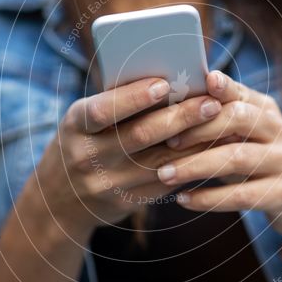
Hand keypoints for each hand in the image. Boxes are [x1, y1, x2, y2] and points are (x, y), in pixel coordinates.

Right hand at [27, 77, 221, 239]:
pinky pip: (167, 181)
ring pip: (160, 161)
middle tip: (211, 102)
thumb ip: (117, 103)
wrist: (60, 200)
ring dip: (194, 142)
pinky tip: (212, 149)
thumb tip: (170, 79)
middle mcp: (89, 156)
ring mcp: (108, 183)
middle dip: (180, 117)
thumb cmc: (83, 142)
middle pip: (140, 135)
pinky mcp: (128, 201)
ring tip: (221, 124)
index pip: (103, 110)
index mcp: (76, 125)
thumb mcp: (85, 121)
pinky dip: (191, 163)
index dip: (134, 97)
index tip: (165, 83)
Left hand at [155, 71, 281, 234]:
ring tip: (165, 174)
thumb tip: (170, 108)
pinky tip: (184, 200)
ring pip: (236, 157)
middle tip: (165, 141)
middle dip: (197, 129)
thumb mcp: (249, 136)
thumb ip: (221, 121)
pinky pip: (242, 194)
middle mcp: (278, 130)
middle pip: (237, 119)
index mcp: (266, 110)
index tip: (179, 95)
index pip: (236, 93)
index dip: (208, 93)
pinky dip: (209, 198)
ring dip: (195, 165)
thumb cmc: (265, 163)